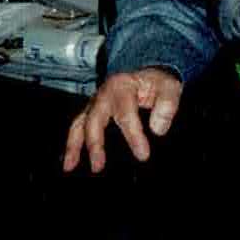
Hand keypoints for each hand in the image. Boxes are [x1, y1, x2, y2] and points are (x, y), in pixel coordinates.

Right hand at [62, 67, 181, 172]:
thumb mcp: (169, 86)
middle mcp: (103, 94)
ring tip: (70, 167)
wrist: (146, 71)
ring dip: (74, 145)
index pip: (126, 114)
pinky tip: (70, 163)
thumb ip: (167, 104)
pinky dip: (72, 144)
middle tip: (98, 167)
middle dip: (95, 144)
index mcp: (122, 86)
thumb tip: (158, 129)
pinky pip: (77, 127)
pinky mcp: (91, 111)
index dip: (133, 136)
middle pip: (95, 120)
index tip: (143, 155)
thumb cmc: (157, 81)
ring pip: (79, 124)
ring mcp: (95, 103)